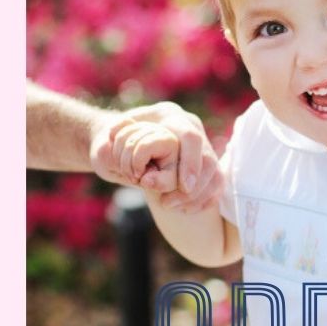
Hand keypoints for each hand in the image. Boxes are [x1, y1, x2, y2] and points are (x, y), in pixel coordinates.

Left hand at [90, 102, 220, 213]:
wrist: (120, 138)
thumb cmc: (112, 138)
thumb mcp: (110, 133)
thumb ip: (116, 135)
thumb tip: (118, 139)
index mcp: (169, 115)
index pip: (189, 137)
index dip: (190, 162)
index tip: (184, 186)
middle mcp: (190, 126)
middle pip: (208, 158)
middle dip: (198, 186)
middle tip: (172, 204)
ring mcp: (199, 143)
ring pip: (215, 172)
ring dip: (199, 195)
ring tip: (179, 210)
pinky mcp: (202, 160)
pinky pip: (215, 182)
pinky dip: (205, 199)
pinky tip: (188, 210)